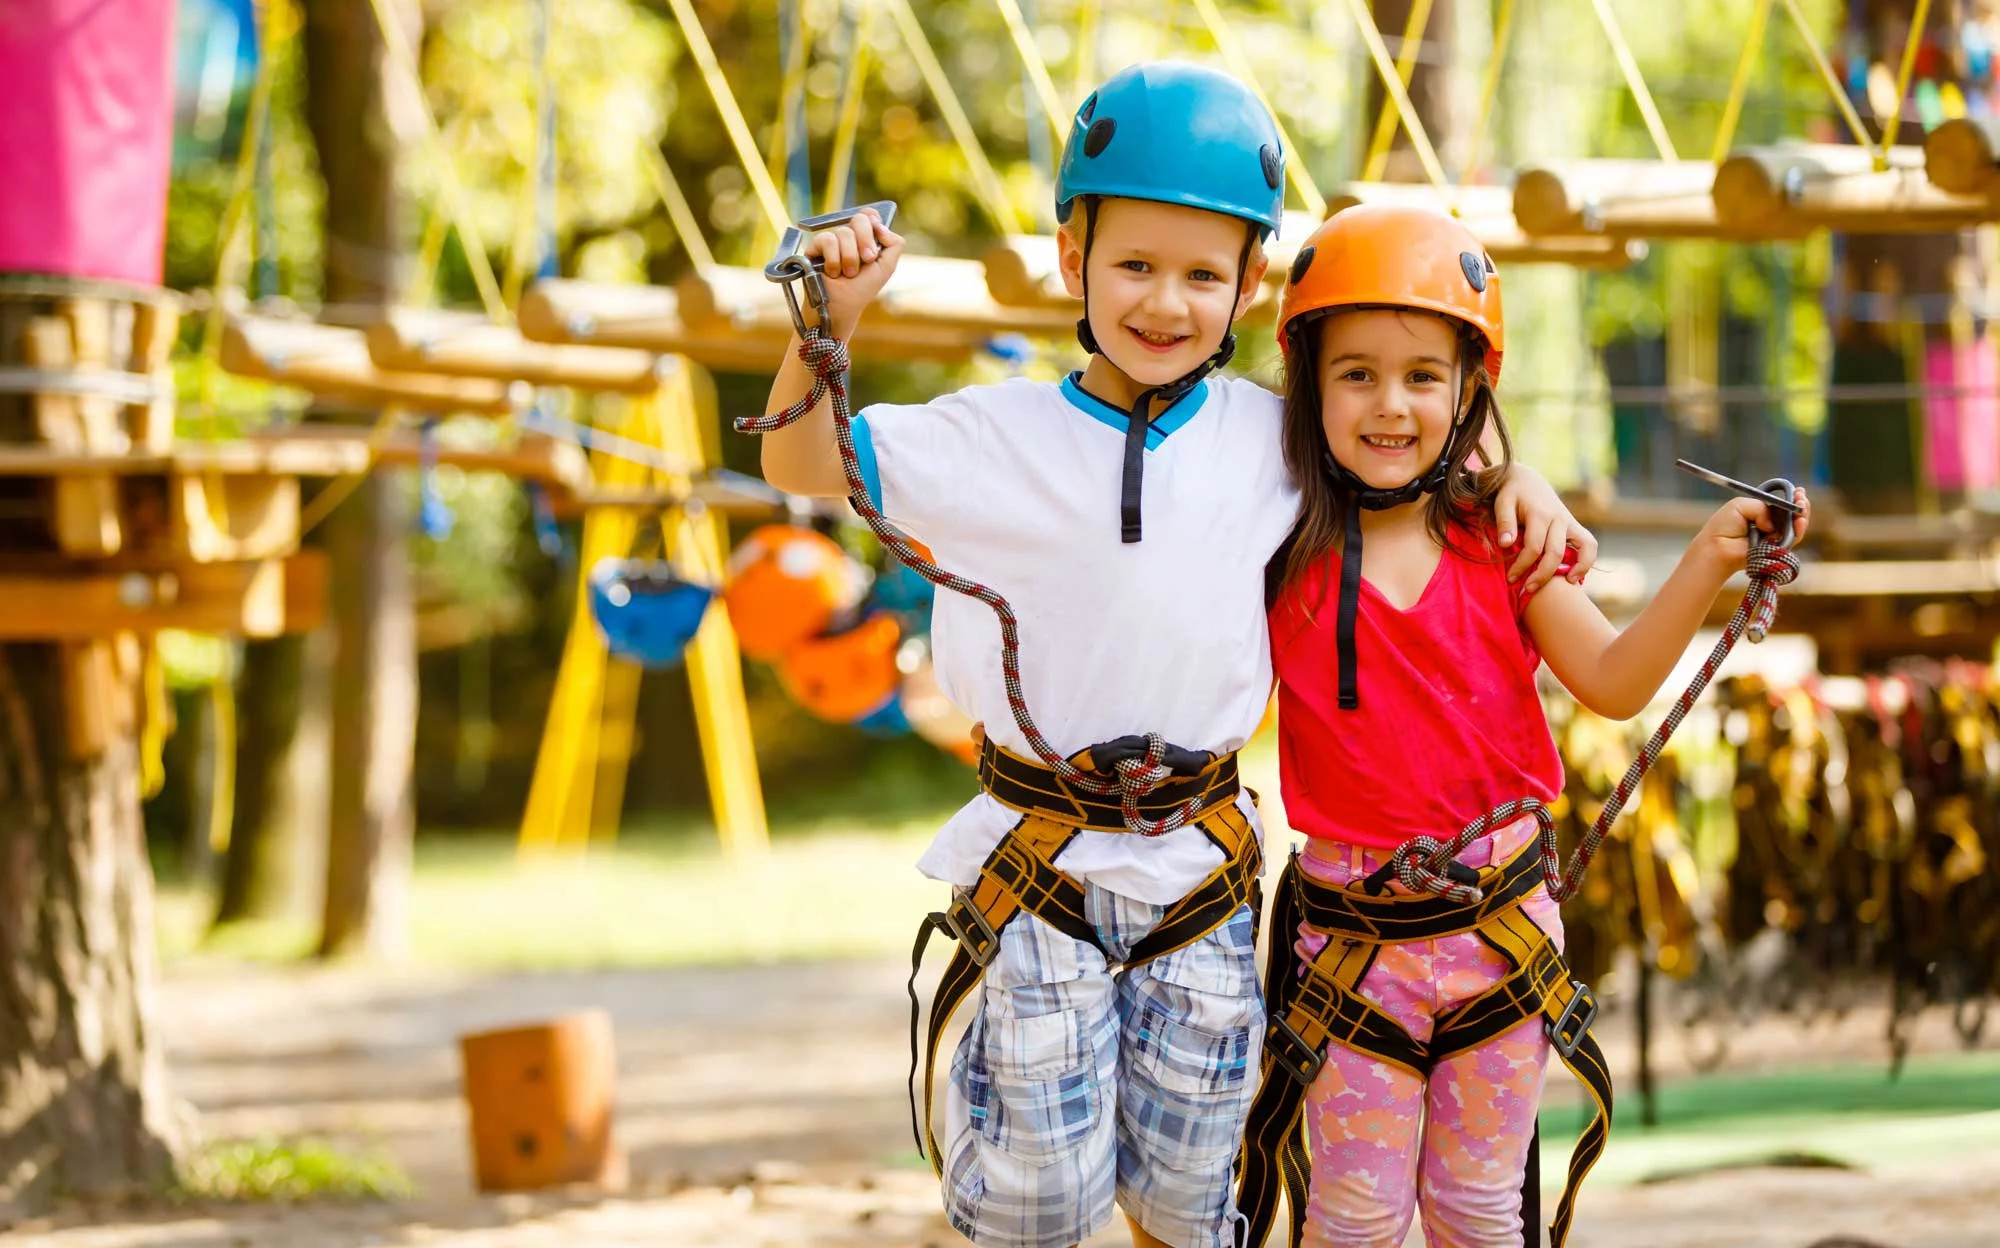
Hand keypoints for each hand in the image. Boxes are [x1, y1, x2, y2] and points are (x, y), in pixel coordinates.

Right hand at [800, 207, 904, 337]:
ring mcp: (832, 241)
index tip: (876, 240)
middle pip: (859, 219)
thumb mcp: (886, 267)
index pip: (869, 215)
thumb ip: (894, 244)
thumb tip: (879, 224)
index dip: (873, 222)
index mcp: (865, 238)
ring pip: (844, 232)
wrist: (841, 307)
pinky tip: (833, 272)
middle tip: (867, 260)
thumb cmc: (862, 289)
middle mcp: (849, 237)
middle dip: (865, 241)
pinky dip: (834, 258)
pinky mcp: (815, 248)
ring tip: (848, 274)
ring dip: (850, 257)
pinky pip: (827, 240)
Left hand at [1495, 464, 1599, 595]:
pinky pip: (1589, 543)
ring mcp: (1570, 522)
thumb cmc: (1511, 494)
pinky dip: (1588, 560)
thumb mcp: (1503, 503)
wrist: (1527, 479)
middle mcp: (1558, 518)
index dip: (1522, 566)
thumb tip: (1506, 545)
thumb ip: (1505, 522)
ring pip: (1582, 547)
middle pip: (1556, 552)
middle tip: (1527, 590)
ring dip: (1577, 568)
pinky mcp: (1575, 526)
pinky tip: (1576, 576)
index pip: (1533, 547)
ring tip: (1568, 584)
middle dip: (1542, 575)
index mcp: (1539, 514)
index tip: (1511, 579)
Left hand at [1695, 486, 1810, 574]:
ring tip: (1802, 505)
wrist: (1717, 547)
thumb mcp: (1740, 505)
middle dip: (1800, 504)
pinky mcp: (1777, 550)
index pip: (1781, 504)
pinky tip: (1800, 520)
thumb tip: (1772, 523)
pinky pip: (1793, 539)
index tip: (1797, 490)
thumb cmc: (1723, 526)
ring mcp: (1774, 538)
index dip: (1790, 497)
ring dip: (1802, 515)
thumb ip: (1761, 507)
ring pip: (1795, 526)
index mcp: (1760, 513)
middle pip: (1792, 514)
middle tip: (1802, 496)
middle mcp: (1769, 525)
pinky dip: (1799, 529)